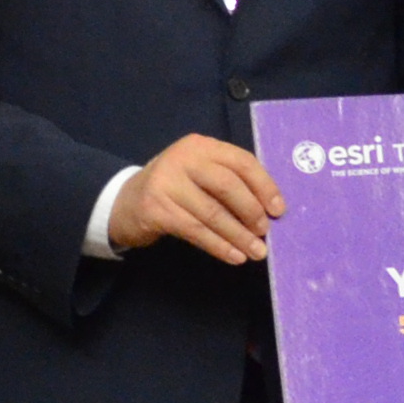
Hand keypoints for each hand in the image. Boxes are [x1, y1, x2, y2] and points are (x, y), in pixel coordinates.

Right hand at [111, 136, 284, 263]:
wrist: (125, 202)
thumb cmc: (175, 189)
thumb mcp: (200, 175)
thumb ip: (229, 183)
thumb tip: (268, 210)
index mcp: (201, 146)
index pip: (241, 162)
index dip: (264, 186)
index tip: (278, 210)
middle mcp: (183, 158)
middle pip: (228, 185)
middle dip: (251, 212)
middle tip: (265, 233)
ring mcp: (166, 182)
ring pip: (213, 212)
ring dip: (238, 236)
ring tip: (257, 252)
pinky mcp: (156, 209)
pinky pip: (196, 230)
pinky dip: (218, 246)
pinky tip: (233, 257)